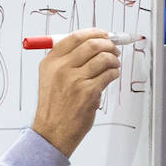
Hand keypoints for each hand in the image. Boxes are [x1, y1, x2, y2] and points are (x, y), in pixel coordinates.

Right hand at [30, 29, 121, 157]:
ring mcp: (75, 80)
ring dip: (113, 59)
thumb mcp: (50, 78)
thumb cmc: (53, 107)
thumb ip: (66, 60)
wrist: (52, 132)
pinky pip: (108, 75)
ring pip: (103, 58)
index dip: (94, 32)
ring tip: (114, 64)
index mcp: (51, 62)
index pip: (75, 37)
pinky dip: (114, 73)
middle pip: (92, 44)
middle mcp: (61, 68)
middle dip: (108, 44)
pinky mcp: (88, 92)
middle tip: (114, 48)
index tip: (104, 34)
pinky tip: (113, 75)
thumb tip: (91, 44)